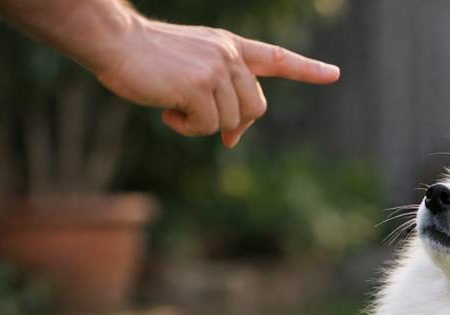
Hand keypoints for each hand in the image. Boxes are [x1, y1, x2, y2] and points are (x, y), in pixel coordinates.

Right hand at [93, 18, 339, 147]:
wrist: (115, 42)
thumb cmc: (148, 60)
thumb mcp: (193, 69)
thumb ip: (220, 93)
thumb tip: (234, 136)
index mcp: (230, 46)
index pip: (276, 58)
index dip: (306, 69)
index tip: (334, 74)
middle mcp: (230, 55)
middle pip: (255, 108)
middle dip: (233, 122)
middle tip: (198, 118)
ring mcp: (216, 69)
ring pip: (230, 121)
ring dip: (201, 125)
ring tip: (174, 106)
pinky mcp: (199, 86)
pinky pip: (207, 126)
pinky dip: (187, 128)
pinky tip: (167, 111)